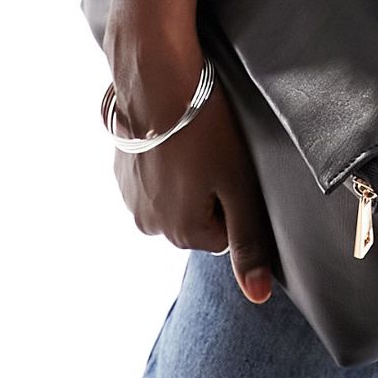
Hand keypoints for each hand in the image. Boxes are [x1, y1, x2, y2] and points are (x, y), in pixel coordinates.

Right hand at [108, 41, 278, 305]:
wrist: (157, 80)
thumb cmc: (206, 130)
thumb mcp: (239, 185)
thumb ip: (249, 242)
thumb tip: (258, 297)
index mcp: (182, 234)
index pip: (225, 235)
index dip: (235, 200)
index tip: (232, 169)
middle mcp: (150, 226)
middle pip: (198, 218)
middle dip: (210, 191)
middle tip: (215, 153)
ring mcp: (130, 199)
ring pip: (175, 197)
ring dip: (186, 176)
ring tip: (193, 141)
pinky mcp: (120, 172)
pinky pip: (153, 178)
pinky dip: (165, 162)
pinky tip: (172, 136)